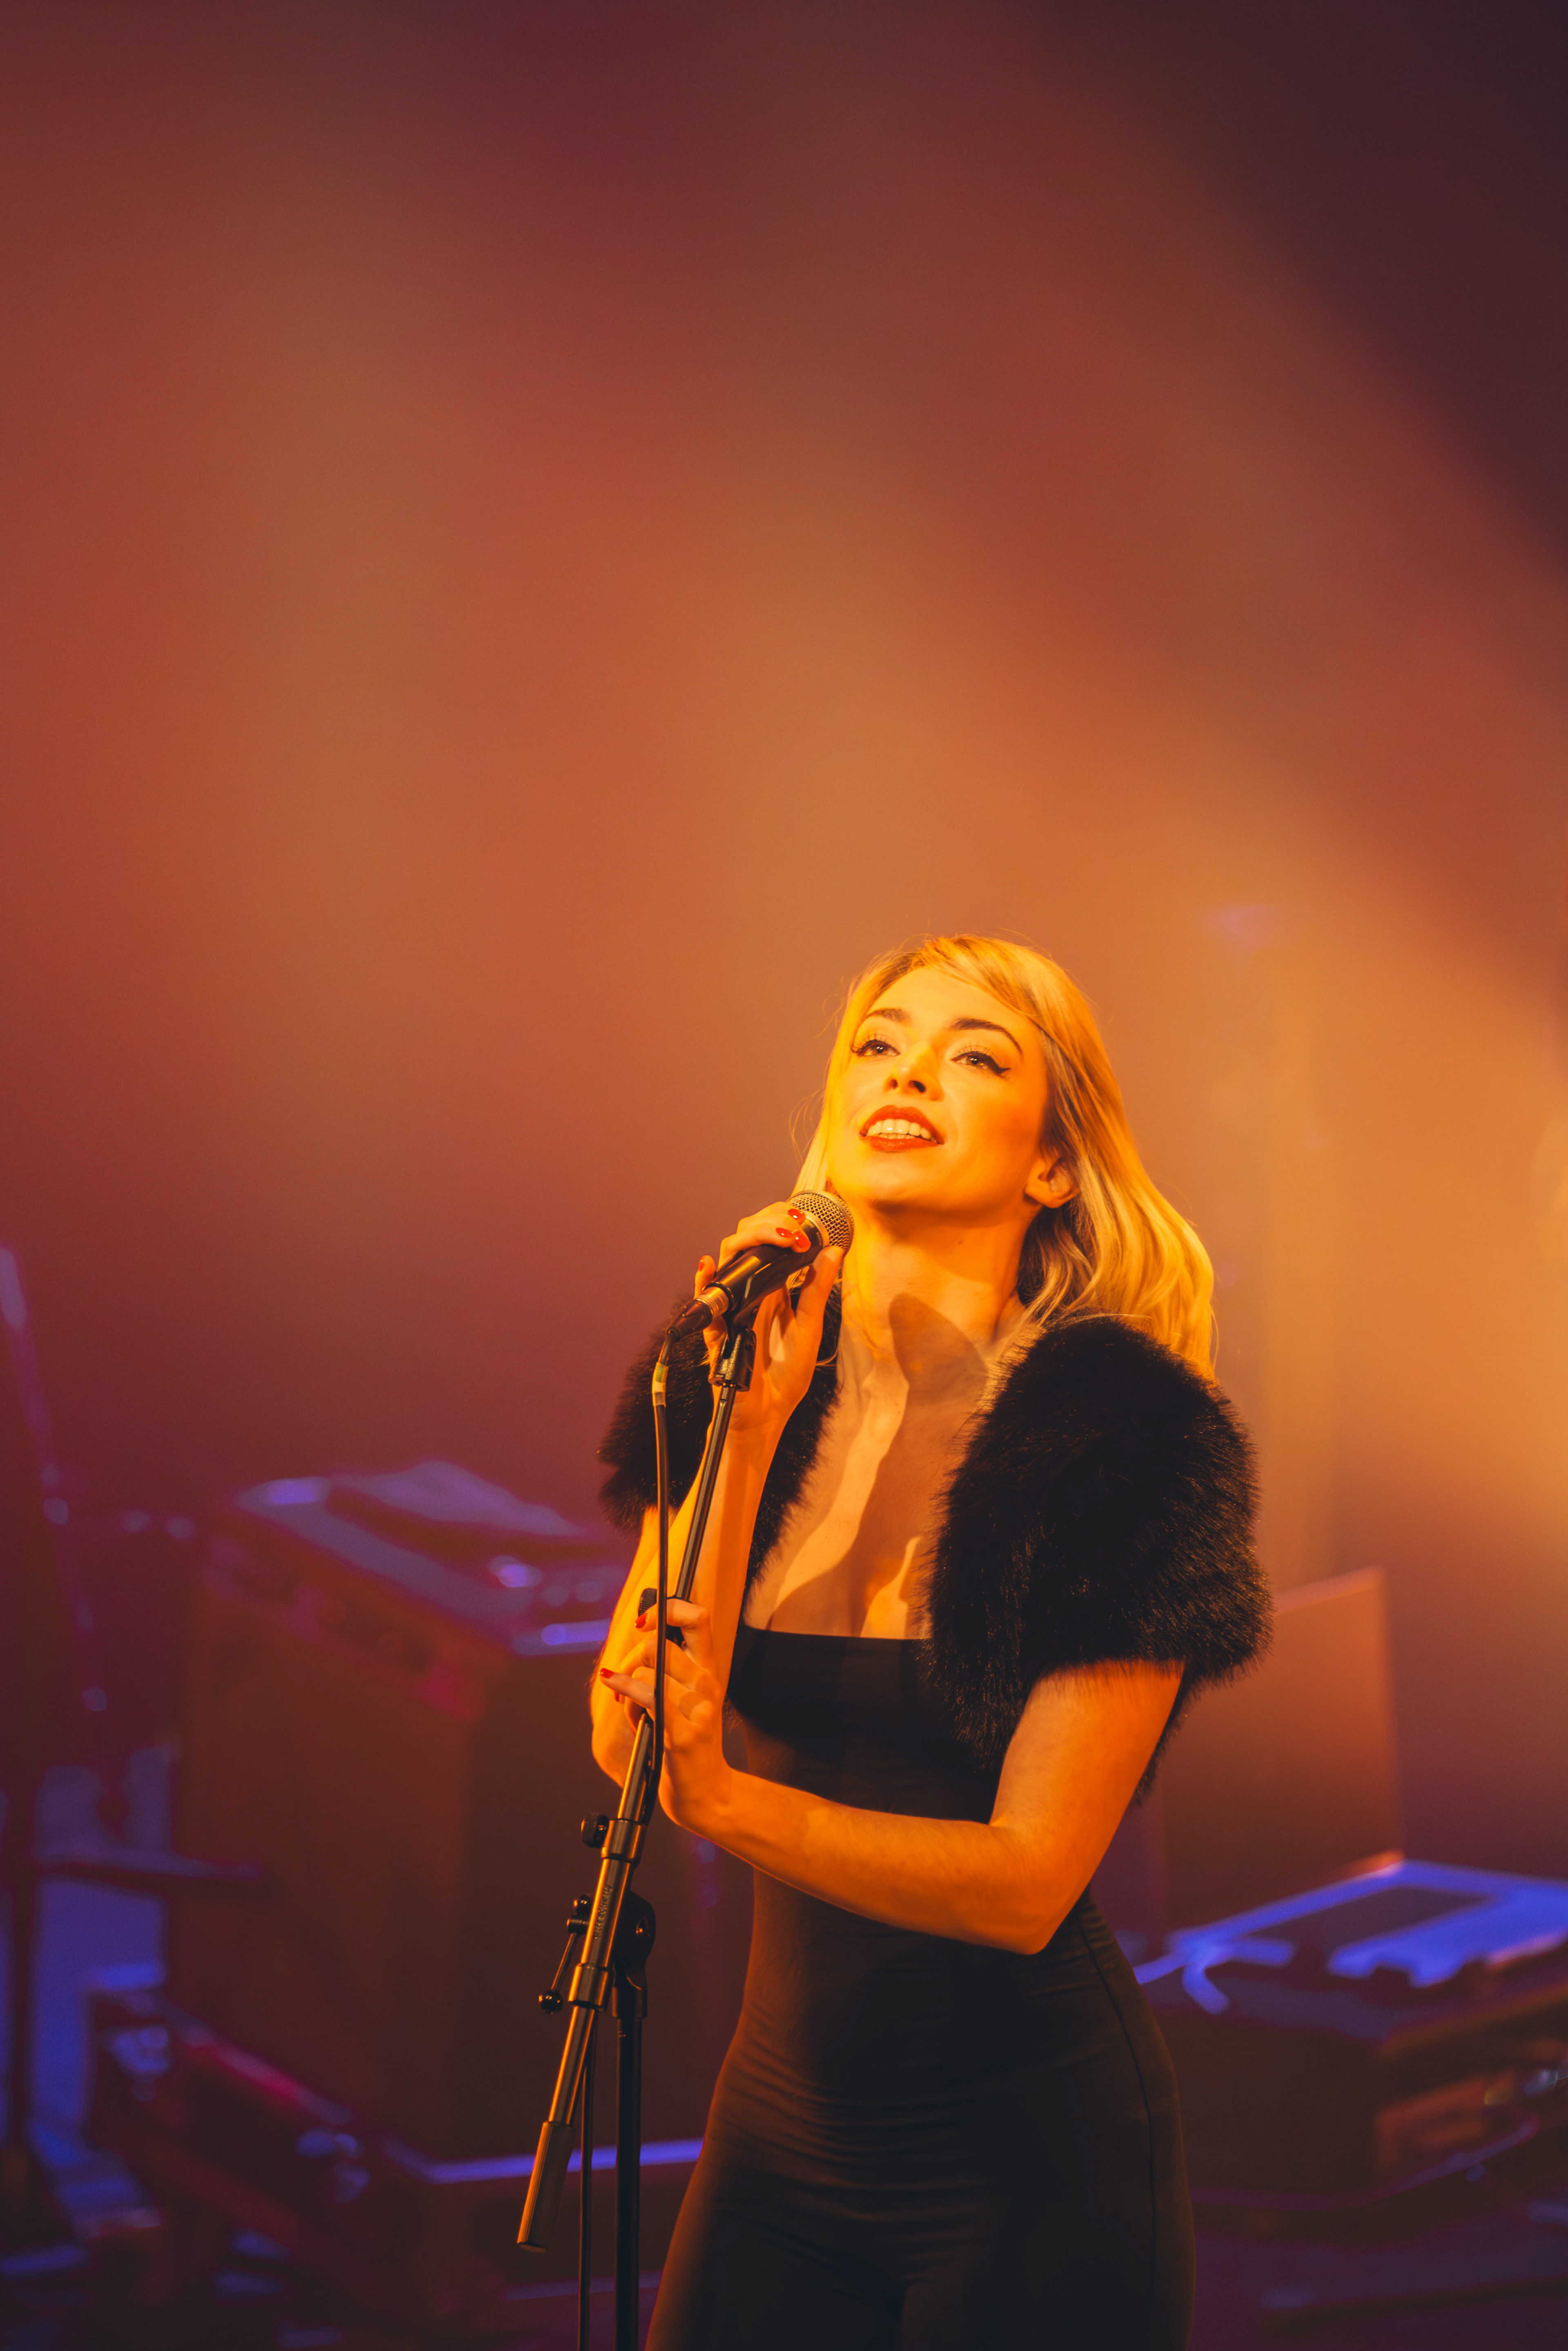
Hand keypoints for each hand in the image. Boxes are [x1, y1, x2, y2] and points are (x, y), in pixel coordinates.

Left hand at [598, 1598, 729, 1833]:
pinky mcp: (682, 1731)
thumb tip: (643, 1633)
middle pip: (660, 1645)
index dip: (670, 1608)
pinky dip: (624, 1687)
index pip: (699, 1618)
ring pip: (648, 1670)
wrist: (706, 1791)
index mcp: (710, 1671)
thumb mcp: (689, 1697)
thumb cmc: (690, 1741)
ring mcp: (697, 1708)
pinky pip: (646, 1694)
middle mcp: (707, 1684)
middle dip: (632, 1659)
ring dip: (628, 1688)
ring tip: (633, 1711)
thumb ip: (672, 1666)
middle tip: (626, 1679)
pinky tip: (611, 1682)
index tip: (646, 1619)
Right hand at [694, 1200, 843, 1439]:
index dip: (781, 1226)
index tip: (801, 1220)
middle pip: (747, 1245)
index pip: (770, 1246)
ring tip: (771, 1236)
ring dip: (746, 1242)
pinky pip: (703, 1301)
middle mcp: (750, 1295)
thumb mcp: (809, 1328)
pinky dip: (701, 1280)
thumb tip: (833, 1249)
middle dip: (766, 1224)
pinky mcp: (716, 1330)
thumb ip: (817, 1290)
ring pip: (727, 1262)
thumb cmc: (786, 1376)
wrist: (765, 1415)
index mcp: (773, 1293)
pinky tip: (708, 1264)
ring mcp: (731, 1309)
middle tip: (791, 1224)